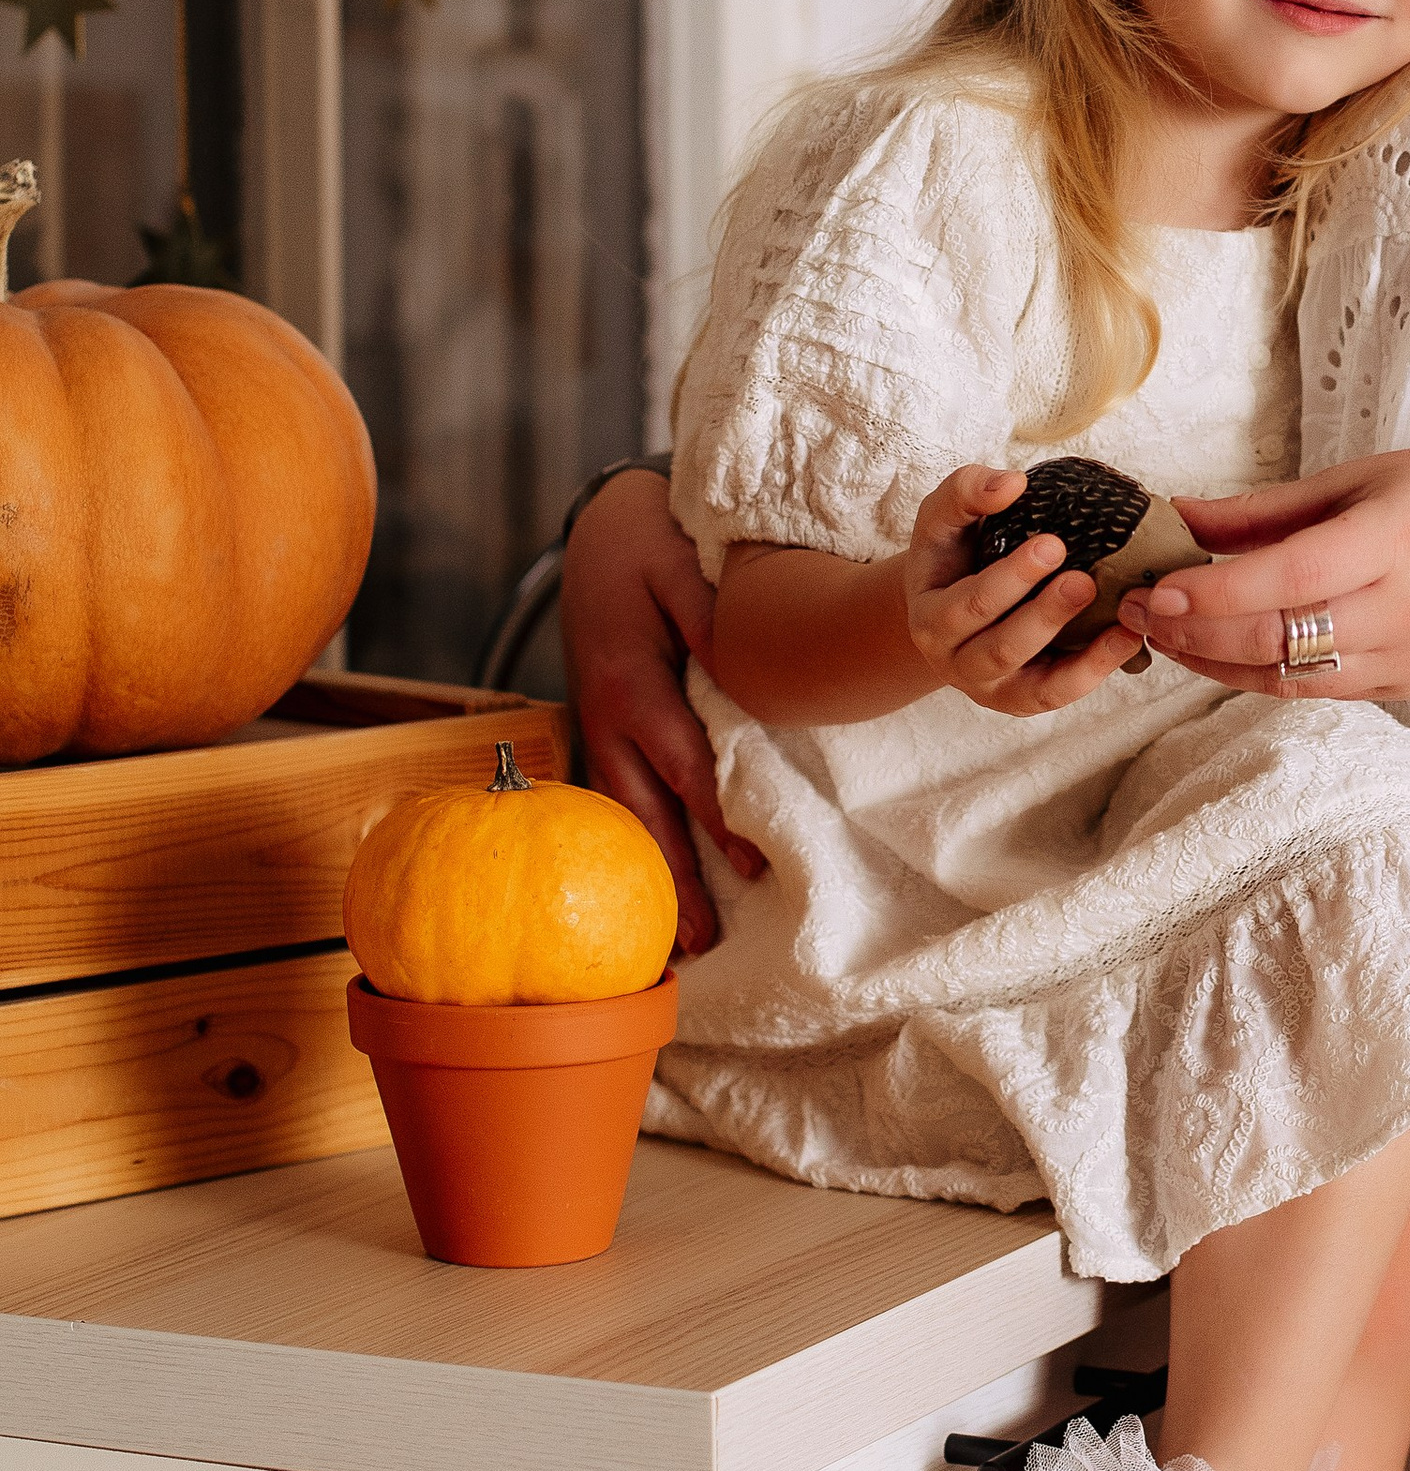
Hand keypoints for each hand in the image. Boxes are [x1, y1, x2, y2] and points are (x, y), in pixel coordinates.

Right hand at [560, 463, 764, 956]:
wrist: (596, 526)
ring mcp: (598, 724)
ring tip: (674, 940)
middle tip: (695, 944)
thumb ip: (711, 618)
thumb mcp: (680, 565)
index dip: (715, 819)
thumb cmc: (647, 542)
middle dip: (669, 879)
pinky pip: (619, 794)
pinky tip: (655, 882)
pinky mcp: (603, 725)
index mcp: (629, 682)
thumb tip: (741, 667)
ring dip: (648, 873)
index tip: (750, 865)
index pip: (683, 766)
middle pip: (641, 812)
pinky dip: (638, 841)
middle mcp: (606, 715)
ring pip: (623, 814)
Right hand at [904, 467, 1156, 716]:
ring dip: (1082, 657)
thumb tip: (1012, 484)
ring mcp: (991, 688)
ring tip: (1122, 621)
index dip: (1011, 578)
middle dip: (1045, 615)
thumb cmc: (952, 552)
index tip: (1052, 543)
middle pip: (1002, 648)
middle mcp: (955, 662)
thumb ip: (969, 491)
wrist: (950, 597)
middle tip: (1084, 580)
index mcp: (930, 618)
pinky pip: (1059, 696)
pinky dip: (1095, 673)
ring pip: (1035, 686)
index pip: (968, 605)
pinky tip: (1126, 640)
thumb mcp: (944, 515)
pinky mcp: (1024, 699)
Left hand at [1121, 445, 1409, 700]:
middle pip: (1276, 641)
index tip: (1152, 587)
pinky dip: (1268, 674)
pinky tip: (1228, 651)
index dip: (1209, 593)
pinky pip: (1324, 690)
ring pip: (1291, 680)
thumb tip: (1184, 517)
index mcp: (1392, 542)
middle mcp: (1402, 612)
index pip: (1283, 581)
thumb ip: (1274, 507)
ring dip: (1218, 663)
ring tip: (1165, 637)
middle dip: (1193, 633)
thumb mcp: (1372, 474)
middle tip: (1135, 611)